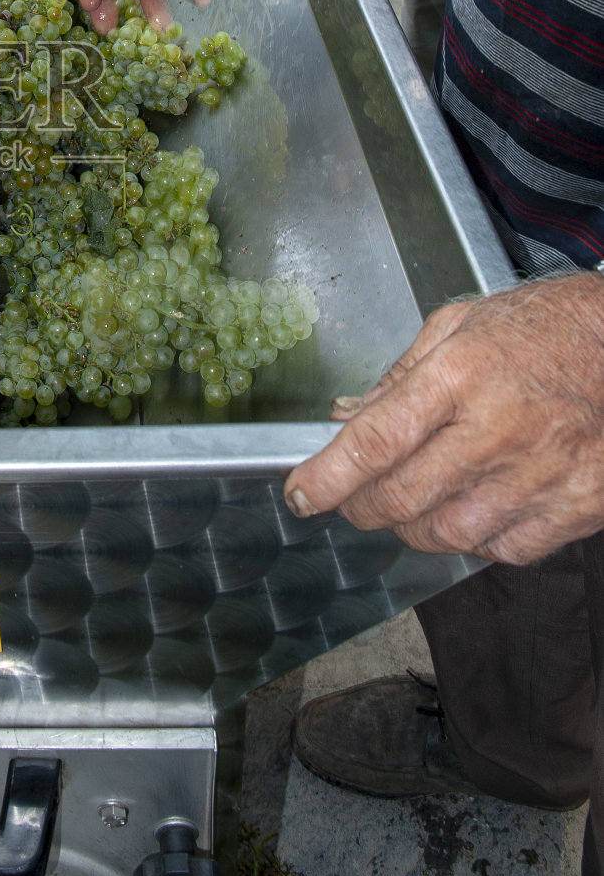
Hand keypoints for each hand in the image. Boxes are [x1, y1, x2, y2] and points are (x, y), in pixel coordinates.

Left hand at [284, 275, 603, 564]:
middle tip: (351, 498)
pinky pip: (502, 549)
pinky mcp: (575, 507)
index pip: (375, 442)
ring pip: (447, 534)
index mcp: (459, 375)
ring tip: (410, 501)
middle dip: (361, 507)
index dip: (328, 477)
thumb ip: (397, 378)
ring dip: (412, 526)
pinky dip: (474, 539)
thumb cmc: (541, 330)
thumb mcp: (457, 326)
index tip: (301, 494)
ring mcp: (539, 475)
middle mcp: (497, 430)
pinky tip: (470, 509)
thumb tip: (344, 419)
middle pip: (402, 498)